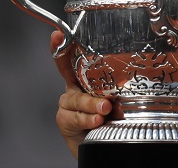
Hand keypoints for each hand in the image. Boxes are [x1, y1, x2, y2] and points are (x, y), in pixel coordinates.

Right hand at [51, 31, 111, 159]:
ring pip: (77, 100)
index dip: (62, 46)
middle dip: (90, 86)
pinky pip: (74, 117)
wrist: (98, 141)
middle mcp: (74, 87)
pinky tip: (96, 121)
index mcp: (86, 77)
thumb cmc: (110, 117)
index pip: (73, 59)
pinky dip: (86, 119)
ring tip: (104, 111)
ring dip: (92, 106)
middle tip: (106, 101)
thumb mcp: (117, 102)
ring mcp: (68, 103)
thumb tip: (121, 100)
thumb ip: (117, 97)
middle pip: (73, 79)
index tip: (57, 35)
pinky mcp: (64, 118)